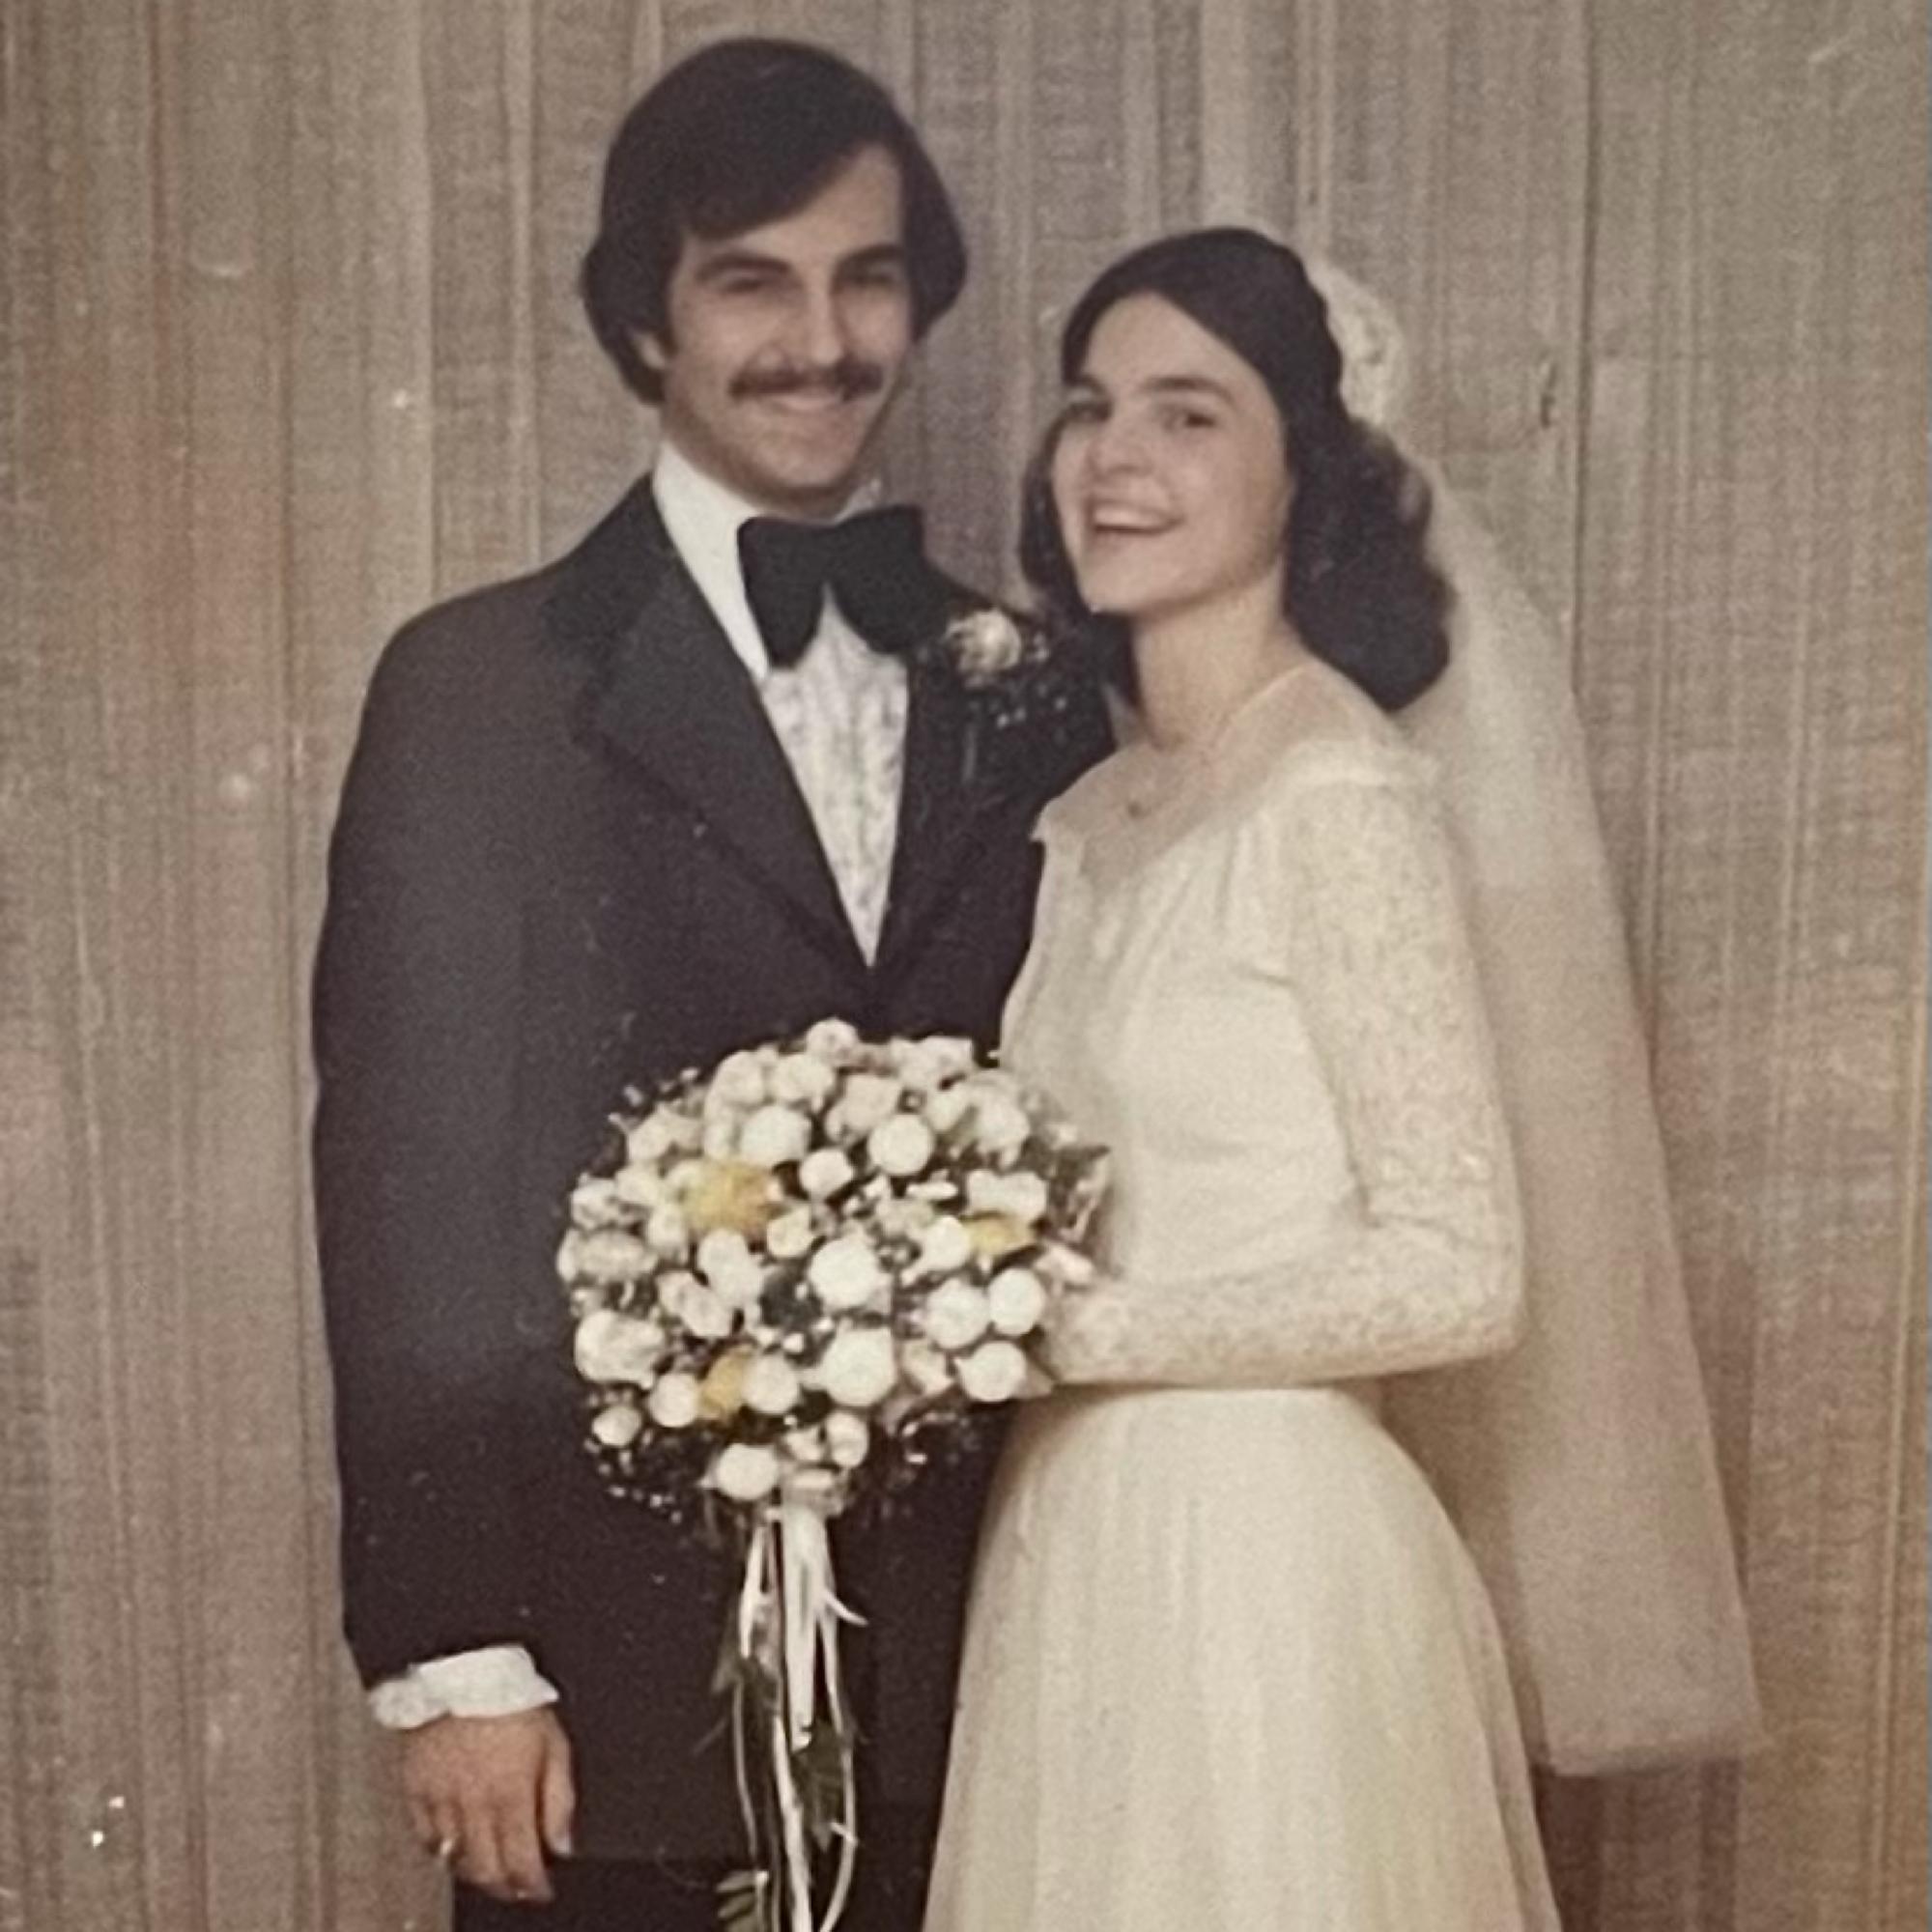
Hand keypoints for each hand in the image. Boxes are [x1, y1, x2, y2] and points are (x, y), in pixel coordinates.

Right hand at [402, 1708, 574, 1903]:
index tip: (541, 1890)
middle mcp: (474, 1805)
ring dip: (476, 1871)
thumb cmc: (511, 1698)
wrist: (461, 1667)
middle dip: (506, 1887)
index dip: (533, 1886)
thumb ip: (560, 1798)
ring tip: (491, 1868)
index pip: (522, 1863)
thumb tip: (562, 1843)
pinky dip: (441, 1849)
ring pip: (456, 1859)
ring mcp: (441, 1800)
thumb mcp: (554, 1742)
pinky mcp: (415, 1789)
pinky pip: (425, 1837)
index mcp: (511, 1794)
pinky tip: (455, 1844)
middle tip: (517, 1887)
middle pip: (487, 1871)